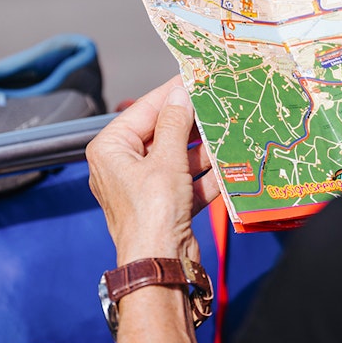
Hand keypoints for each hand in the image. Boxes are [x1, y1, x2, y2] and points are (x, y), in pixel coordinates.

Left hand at [86, 76, 219, 265]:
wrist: (161, 266)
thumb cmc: (153, 213)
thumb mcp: (166, 160)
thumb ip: (175, 123)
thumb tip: (180, 93)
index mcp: (111, 149)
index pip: (144, 109)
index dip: (171, 92)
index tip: (194, 76)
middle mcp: (123, 166)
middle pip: (163, 133)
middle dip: (192, 122)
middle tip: (218, 101)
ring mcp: (145, 187)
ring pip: (179, 157)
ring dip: (205, 149)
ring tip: (230, 129)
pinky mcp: (165, 205)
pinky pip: (188, 181)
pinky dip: (207, 175)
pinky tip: (230, 163)